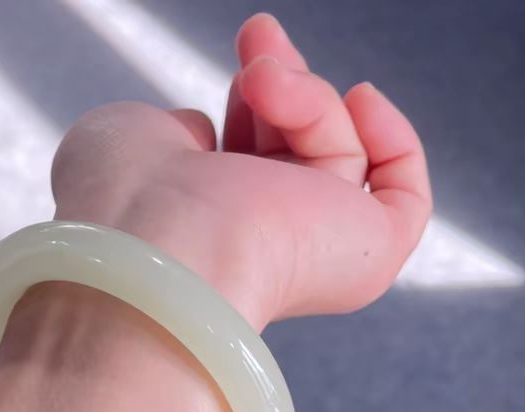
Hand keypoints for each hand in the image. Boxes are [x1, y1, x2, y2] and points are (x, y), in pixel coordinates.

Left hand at [0, 13, 431, 411]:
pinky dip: (395, 144)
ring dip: (305, 97)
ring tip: (262, 80)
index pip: (252, 169)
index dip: (254, 106)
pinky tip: (362, 100)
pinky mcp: (364, 260)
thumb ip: (172, 133)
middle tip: (255, 37)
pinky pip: (404, 201)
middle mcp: (260, 250)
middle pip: (298, 156)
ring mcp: (313, 255)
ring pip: (338, 155)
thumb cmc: (120, 200)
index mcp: (206, 233)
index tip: (242, 69)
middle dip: (281, 82)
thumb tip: (207, 137)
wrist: (153, 242)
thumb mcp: (131, 140)